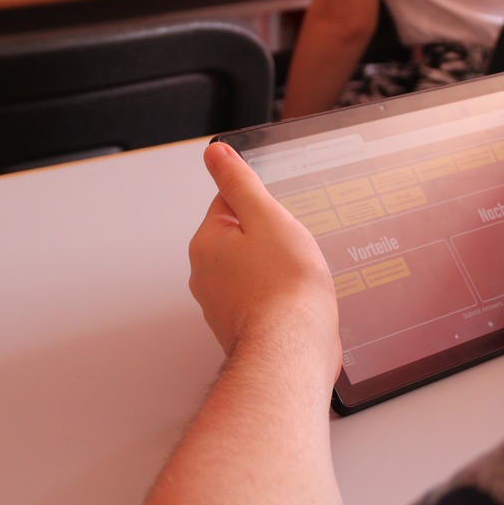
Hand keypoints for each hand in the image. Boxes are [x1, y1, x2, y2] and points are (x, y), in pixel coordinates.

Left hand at [191, 142, 340, 376]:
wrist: (292, 350)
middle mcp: (206, 273)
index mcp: (207, 241)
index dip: (264, 208)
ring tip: (298, 278)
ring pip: (254, 269)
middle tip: (292, 250)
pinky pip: (262, 298)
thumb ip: (240, 182)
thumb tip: (215, 154)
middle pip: (243, 237)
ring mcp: (222, 304)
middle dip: (272, 240)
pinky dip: (280, 297)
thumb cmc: (285, 288)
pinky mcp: (242, 326)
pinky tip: (297, 301)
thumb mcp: (267, 217)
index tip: (281, 221)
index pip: (230, 202)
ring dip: (278, 269)